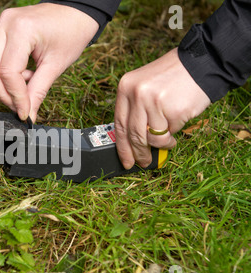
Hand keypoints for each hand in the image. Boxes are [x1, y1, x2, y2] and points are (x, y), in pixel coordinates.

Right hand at [0, 3, 97, 121]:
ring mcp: (0, 25)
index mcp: (22, 29)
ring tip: (24, 87)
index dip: (15, 96)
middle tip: (19, 107)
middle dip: (3, 92)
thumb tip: (28, 114)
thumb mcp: (56, 65)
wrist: (74, 12)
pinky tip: (21, 75)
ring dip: (0, 83)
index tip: (24, 112)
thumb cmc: (71, 32)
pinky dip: (1, 72)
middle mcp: (5, 24)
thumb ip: (38, 91)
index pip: (8, 71)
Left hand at [114, 48, 210, 168]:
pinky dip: (173, 135)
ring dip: (161, 144)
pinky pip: (170, 133)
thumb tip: (131, 142)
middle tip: (143, 162)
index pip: (119, 124)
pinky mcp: (173, 110)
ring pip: (152, 138)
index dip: (122, 147)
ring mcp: (154, 102)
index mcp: (125, 87)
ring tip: (167, 141)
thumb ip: (135, 110)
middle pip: (133, 135)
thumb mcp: (144, 87)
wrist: (200, 63)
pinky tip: (176, 128)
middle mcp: (137, 94)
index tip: (125, 160)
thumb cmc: (172, 78)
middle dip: (139, 153)